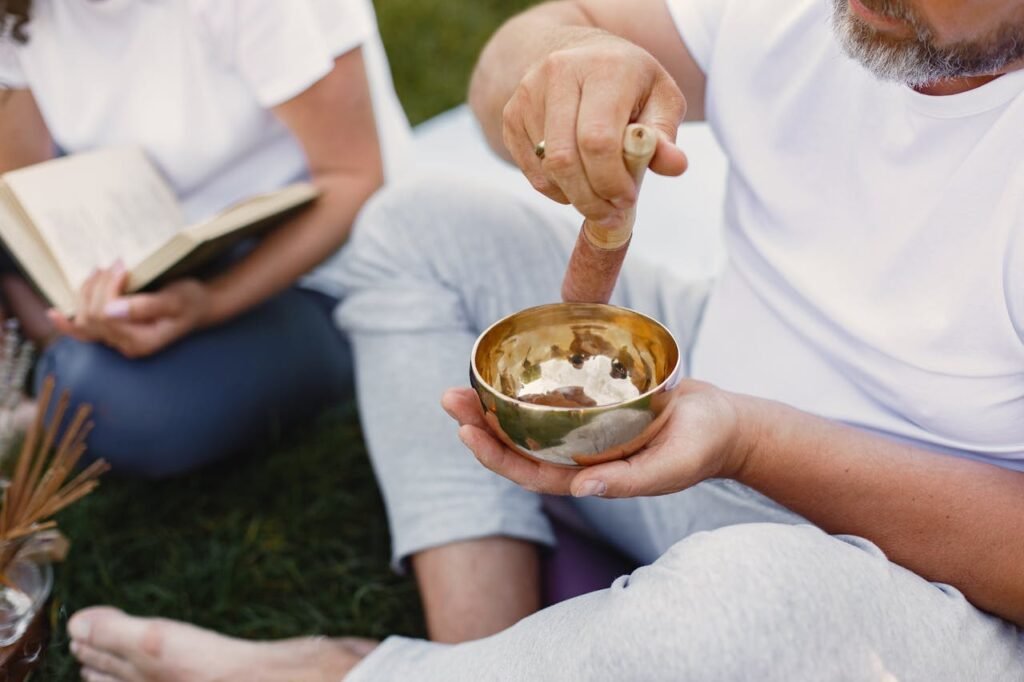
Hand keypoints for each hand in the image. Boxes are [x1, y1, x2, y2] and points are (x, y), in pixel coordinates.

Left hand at [50, 278, 211, 357]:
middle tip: (116, 264)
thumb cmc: (191, 301)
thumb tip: (110, 309)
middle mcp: (125, 346)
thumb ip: (145, 307)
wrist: (200, 307)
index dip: (109, 288)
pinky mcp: (113, 332)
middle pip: (92, 317)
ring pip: (84, 319)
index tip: (124, 266)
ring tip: (102, 271)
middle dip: (99, 287)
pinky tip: (53, 314)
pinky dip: (67, 324)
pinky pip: (84, 332)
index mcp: (140, 341)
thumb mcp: (175, 301)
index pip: (106, 315)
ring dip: (86, 293)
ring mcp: (117, 341)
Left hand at [442, 380, 757, 498]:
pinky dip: (527, 385)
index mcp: (590, 476)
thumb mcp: (670, 466)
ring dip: (494, 403)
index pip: (531, 472)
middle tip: (449, 396)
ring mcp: (585, 429)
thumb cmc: (701, 447)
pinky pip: (553, 396)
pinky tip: (506, 367)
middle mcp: (580, 454)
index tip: (466, 431)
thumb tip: (580, 490)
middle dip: (480, 424)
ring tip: (462, 380)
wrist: (726, 422)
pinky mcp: (595, 403)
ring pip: (529, 419)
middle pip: (519, 443)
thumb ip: (629, 482)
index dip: (495, 456)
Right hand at [502, 31, 687, 226]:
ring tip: (598, 197)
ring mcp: (528, 93)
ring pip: (546, 168)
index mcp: (604, 67)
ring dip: (574, 196)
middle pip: (565, 158)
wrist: (579, 53)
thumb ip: (664, 135)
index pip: (597, 139)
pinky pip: (530, 169)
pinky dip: (554, 188)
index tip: (628, 200)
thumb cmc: (628, 82)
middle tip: (611, 215)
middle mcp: (559, 73)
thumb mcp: (660, 99)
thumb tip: (676, 166)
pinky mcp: (511, 114)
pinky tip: (576, 182)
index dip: (611, 180)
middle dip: (590, 199)